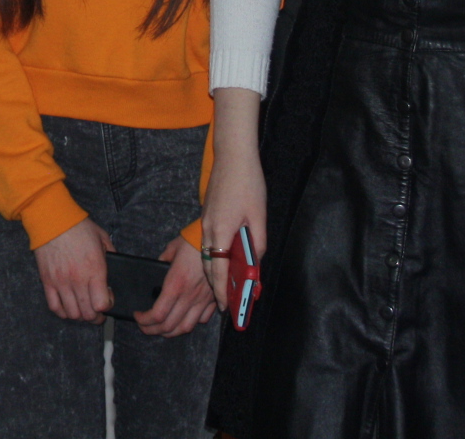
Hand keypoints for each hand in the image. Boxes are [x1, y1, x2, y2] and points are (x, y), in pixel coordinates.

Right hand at [33, 217, 112, 322]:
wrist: (53, 219)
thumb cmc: (78, 227)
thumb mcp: (102, 238)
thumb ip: (112, 255)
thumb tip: (115, 269)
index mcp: (94, 269)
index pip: (102, 304)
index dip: (107, 306)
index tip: (108, 299)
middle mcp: (78, 279)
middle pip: (88, 314)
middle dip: (95, 316)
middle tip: (97, 311)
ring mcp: (61, 282)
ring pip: (72, 313)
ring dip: (80, 315)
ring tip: (83, 309)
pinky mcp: (48, 282)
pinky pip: (55, 307)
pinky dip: (63, 312)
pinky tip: (68, 308)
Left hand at [135, 236, 216, 337]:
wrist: (219, 239)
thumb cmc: (194, 240)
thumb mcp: (171, 249)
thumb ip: (162, 260)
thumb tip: (157, 267)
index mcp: (175, 284)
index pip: (157, 314)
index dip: (144, 320)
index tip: (138, 316)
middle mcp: (189, 296)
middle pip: (169, 326)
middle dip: (152, 330)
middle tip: (144, 326)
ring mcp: (203, 300)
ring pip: (186, 327)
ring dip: (171, 332)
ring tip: (161, 329)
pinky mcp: (214, 299)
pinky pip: (202, 319)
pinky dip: (191, 323)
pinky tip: (184, 318)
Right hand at [199, 144, 267, 307]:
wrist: (232, 156)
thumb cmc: (248, 183)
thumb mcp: (258, 216)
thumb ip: (257, 243)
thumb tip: (255, 263)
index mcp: (221, 231)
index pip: (218, 270)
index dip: (222, 291)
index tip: (226, 307)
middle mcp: (208, 230)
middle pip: (209, 266)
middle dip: (216, 287)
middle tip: (227, 303)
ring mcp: (205, 223)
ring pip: (206, 256)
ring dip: (215, 273)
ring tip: (226, 288)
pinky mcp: (207, 216)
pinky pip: (207, 244)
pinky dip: (214, 258)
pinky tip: (224, 262)